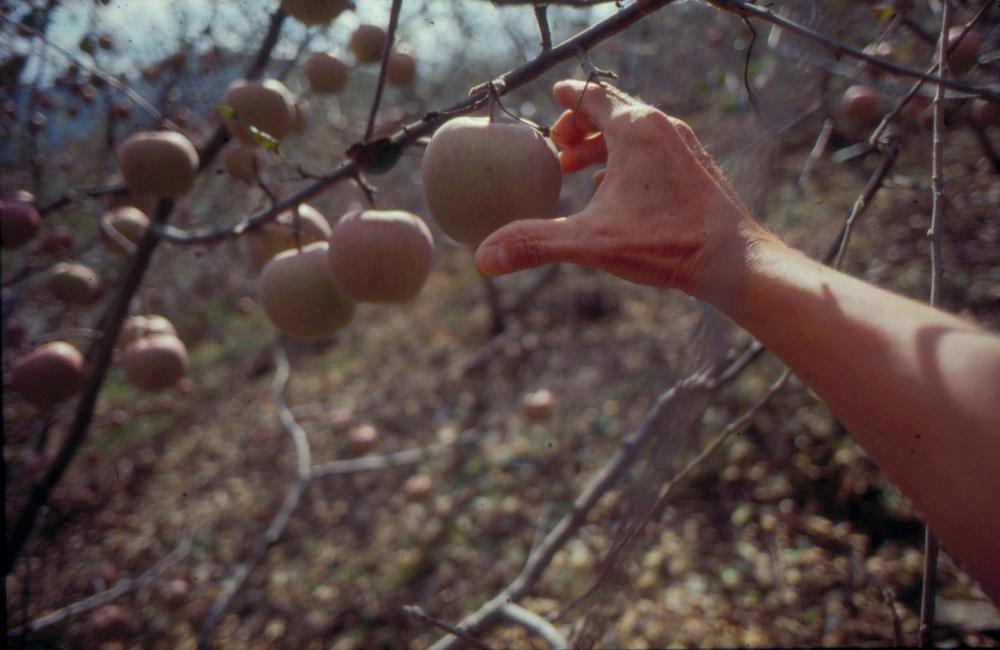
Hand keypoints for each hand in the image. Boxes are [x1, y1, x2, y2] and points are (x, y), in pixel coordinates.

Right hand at [474, 79, 771, 302]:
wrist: (731, 261)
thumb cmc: (665, 243)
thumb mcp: (589, 242)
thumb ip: (534, 243)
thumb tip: (484, 258)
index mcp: (634, 130)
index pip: (592, 96)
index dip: (567, 97)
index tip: (552, 96)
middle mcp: (661, 127)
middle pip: (612, 110)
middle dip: (580, 126)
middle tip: (558, 147)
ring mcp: (683, 146)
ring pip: (634, 131)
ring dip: (602, 144)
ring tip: (579, 170)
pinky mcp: (695, 167)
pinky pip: (654, 149)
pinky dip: (627, 159)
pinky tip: (615, 188)